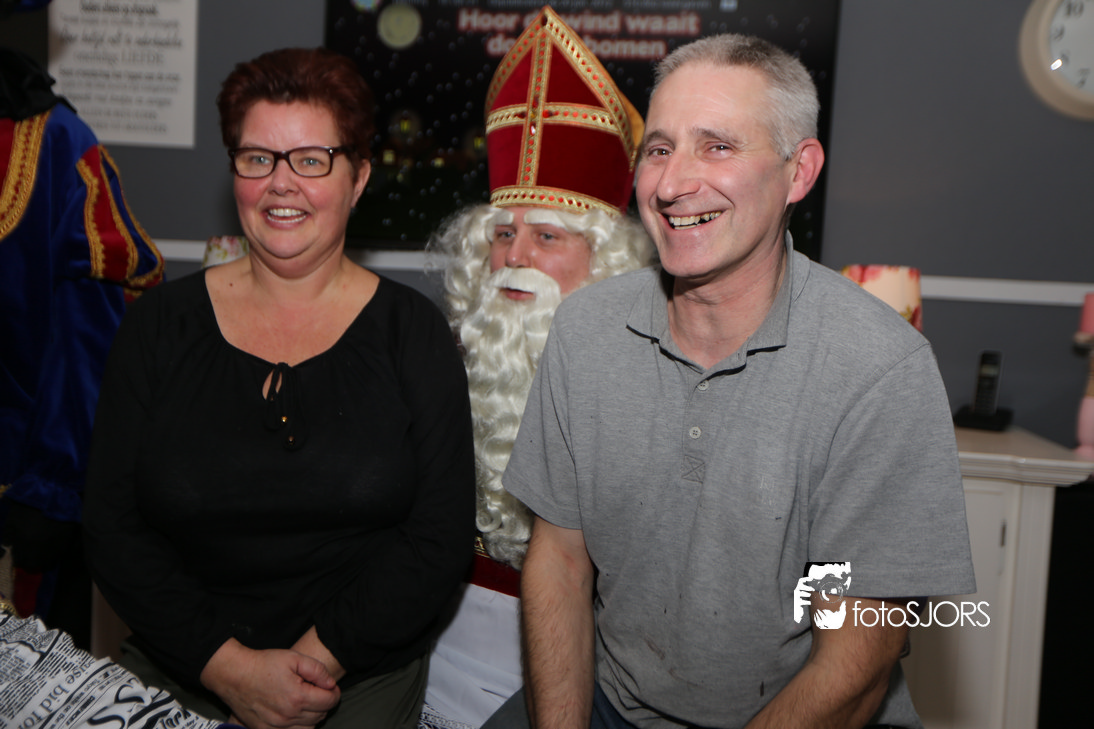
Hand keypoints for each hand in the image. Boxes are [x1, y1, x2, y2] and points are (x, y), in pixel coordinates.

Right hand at [201, 639, 339, 728]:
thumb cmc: (264, 664)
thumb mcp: (294, 658)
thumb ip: (318, 670)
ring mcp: (276, 726)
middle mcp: (288, 716)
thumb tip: (331, 684)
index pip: (329, 702)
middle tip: (317, 691)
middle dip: (324, 703)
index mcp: (298, 697)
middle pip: (320, 716)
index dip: (334, 693)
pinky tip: (294, 713)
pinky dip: (298, 726)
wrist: (235, 675)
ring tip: (305, 701)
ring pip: (309, 728)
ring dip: (312, 716)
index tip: (330, 687)